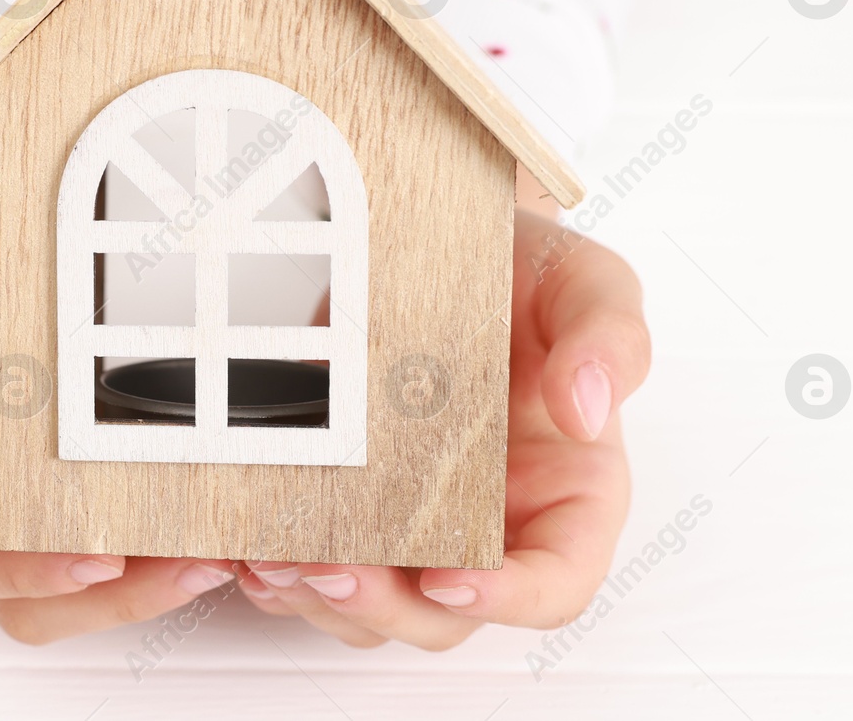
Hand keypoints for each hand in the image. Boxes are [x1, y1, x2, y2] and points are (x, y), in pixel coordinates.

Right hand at [0, 114, 236, 644]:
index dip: (14, 567)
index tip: (94, 559)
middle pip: (7, 594)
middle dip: (102, 595)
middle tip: (188, 563)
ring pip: (49, 593)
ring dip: (132, 591)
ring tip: (209, 559)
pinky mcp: (29, 500)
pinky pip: (79, 555)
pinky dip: (139, 559)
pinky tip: (200, 536)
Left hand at [240, 169, 648, 648]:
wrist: (443, 239)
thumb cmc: (528, 274)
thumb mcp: (587, 283)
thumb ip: (609, 339)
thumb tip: (589, 409)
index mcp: (568, 494)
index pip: (555, 582)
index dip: (507, 599)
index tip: (449, 579)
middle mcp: (492, 524)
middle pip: (445, 614)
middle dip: (386, 606)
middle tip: (331, 568)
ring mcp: (414, 518)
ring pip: (372, 604)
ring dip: (319, 597)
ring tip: (271, 559)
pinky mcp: (348, 500)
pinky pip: (314, 563)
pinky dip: (278, 569)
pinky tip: (243, 548)